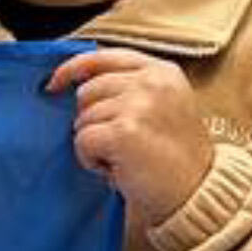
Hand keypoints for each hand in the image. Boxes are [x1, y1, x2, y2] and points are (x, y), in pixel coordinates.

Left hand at [45, 45, 215, 228]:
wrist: (197, 193)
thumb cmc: (175, 156)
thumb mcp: (162, 106)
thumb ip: (129, 87)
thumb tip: (75, 82)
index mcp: (161, 71)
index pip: (103, 57)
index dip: (72, 69)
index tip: (54, 83)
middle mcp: (151, 82)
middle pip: (87, 91)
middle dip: (93, 119)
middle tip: (121, 143)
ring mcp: (139, 105)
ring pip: (83, 118)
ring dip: (95, 143)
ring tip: (125, 157)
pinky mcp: (124, 132)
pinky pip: (82, 141)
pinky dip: (91, 160)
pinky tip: (118, 168)